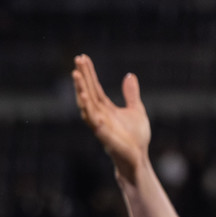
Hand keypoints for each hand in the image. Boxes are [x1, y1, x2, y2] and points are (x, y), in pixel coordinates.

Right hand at [72, 54, 149, 182]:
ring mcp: (100, 125)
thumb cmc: (135, 138)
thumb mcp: (136, 110)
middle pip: (88, 92)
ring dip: (81, 89)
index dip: (89, 73)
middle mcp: (99, 115)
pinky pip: (93, 121)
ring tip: (77, 74)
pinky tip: (85, 98)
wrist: (138, 158)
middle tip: (77, 59)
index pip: (95, 87)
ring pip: (87, 105)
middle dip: (83, 76)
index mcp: (105, 109)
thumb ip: (131, 94)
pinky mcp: (104, 136)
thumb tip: (129, 75)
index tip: (83, 58)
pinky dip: (88, 110)